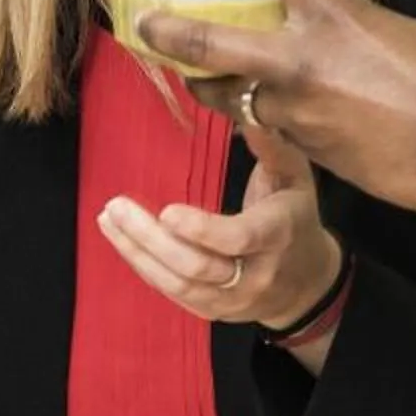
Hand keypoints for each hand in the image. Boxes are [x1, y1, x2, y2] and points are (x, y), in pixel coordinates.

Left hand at [94, 113, 341, 329]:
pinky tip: (122, 241)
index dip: (200, 229)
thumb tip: (246, 104)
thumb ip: (271, 145)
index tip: (165, 210)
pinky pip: (173, 294)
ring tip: (108, 220)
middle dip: (150, 238)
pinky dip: (144, 267)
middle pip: (196, 265)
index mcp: (276, 235)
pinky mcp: (214, 311)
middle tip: (116, 205)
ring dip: (137, 254)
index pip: (236, 238)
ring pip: (178, 284)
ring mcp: (233, 300)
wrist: (307, 281)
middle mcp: (255, 274)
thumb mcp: (295, 177)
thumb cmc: (296, 216)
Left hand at [136, 0, 415, 211]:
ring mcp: (296, 109)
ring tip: (196, 79)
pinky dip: (262, 118)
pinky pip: (267, 129)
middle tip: (146, 24)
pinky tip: (268, 115)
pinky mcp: (304, 149)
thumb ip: (349, 23)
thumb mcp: (396, 29)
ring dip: (211, 86)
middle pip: (208, 41)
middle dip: (168, 31)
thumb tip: (328, 25)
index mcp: (331, 13)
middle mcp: (300, 59)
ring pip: (229, 97)